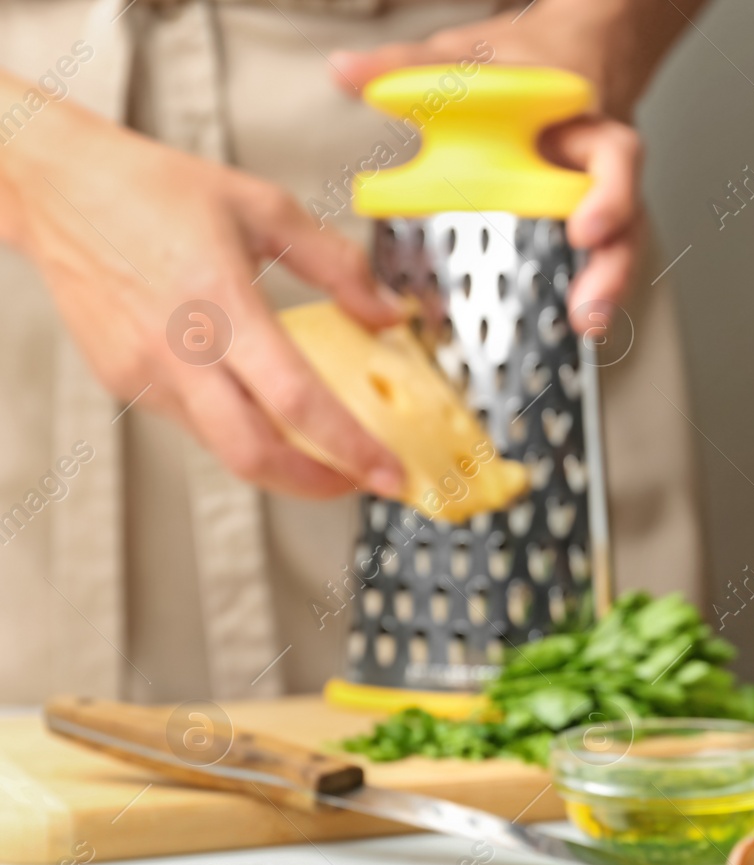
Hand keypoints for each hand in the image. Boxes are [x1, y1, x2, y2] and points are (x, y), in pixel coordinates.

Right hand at [0, 81, 405, 498]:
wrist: (58, 185)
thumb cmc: (152, 188)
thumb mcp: (265, 208)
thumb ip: (338, 265)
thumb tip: (389, 311)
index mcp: (219, 303)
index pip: (297, 401)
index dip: (351, 448)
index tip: (389, 470)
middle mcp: (177, 349)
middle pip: (255, 455)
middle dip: (318, 484)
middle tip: (360, 480)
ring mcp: (143, 371)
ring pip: (224, 446)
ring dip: (282, 461)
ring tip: (324, 447)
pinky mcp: (123, 381)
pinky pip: (194, 423)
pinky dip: (238, 429)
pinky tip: (261, 409)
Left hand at [330, 8, 659, 313]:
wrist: (565, 62)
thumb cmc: (525, 64)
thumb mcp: (469, 56)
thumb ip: (413, 65)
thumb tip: (349, 73)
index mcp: (580, 123)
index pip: (612, 155)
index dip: (608, 195)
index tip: (583, 228)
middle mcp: (595, 168)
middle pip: (625, 219)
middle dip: (609, 265)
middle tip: (587, 302)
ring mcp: (592, 201)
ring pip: (615, 249)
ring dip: (602, 290)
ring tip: (585, 323)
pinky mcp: (579, 228)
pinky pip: (589, 264)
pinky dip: (585, 295)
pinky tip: (573, 324)